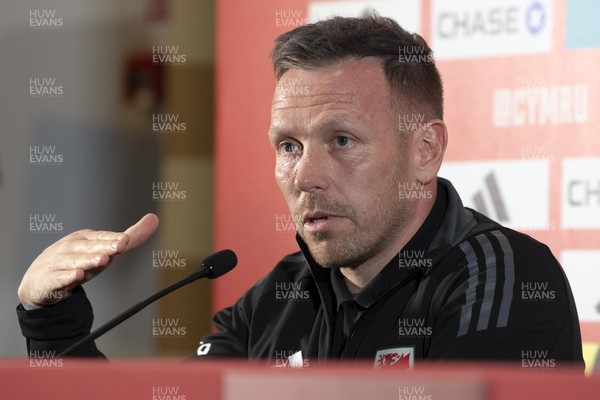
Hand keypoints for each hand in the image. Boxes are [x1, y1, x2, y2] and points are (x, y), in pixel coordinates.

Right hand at [17, 213, 158, 308]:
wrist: (40, 280)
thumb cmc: (78, 262)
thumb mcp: (104, 250)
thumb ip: (131, 237)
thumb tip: (154, 218)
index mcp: (86, 238)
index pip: (103, 238)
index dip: (114, 239)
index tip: (126, 240)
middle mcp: (72, 247)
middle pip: (91, 247)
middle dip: (106, 246)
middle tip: (121, 245)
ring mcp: (59, 262)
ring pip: (76, 261)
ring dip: (89, 260)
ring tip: (103, 260)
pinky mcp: (50, 279)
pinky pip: (60, 278)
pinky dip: (67, 277)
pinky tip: (76, 275)